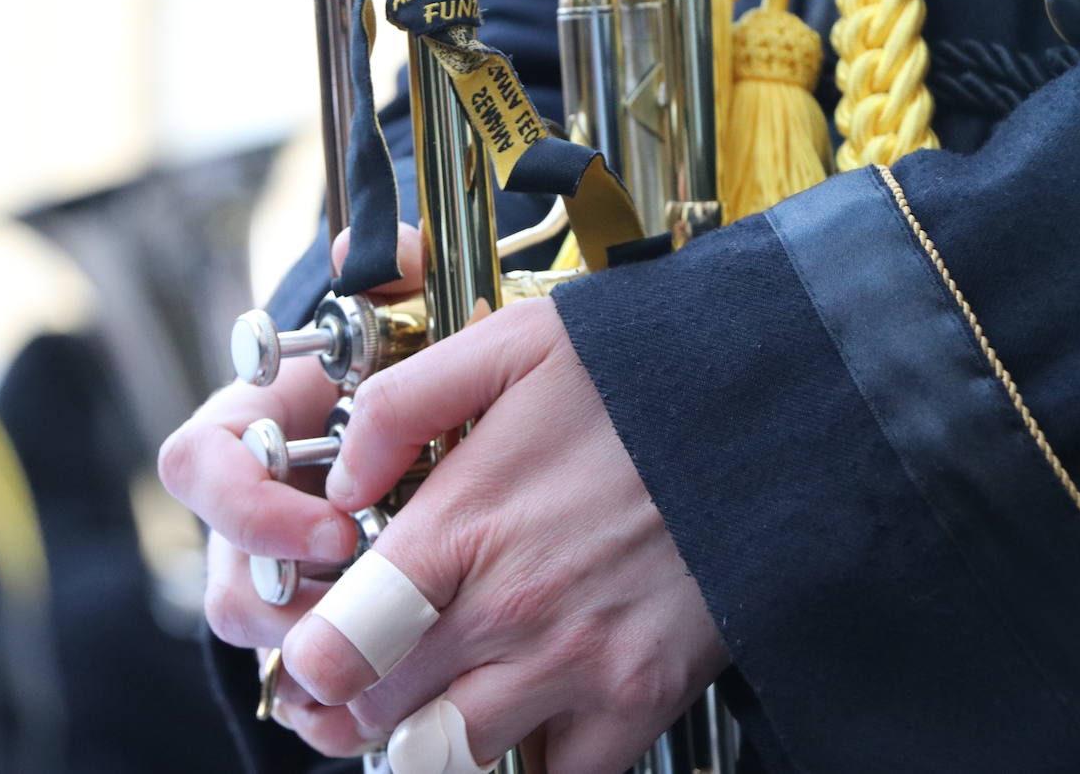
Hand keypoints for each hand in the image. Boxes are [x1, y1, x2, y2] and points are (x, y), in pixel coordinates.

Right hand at [158, 224, 425, 756]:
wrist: (428, 433)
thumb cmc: (406, 372)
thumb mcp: (411, 314)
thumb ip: (391, 271)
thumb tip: (353, 247)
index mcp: (250, 429)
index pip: (198, 463)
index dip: (248, 504)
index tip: (333, 528)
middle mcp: (247, 505)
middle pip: (221, 570)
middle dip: (286, 599)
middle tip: (366, 603)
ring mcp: (271, 565)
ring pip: (254, 631)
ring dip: (313, 645)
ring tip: (388, 648)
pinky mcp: (308, 614)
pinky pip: (295, 667)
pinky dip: (331, 690)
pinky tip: (387, 695)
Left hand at [279, 292, 730, 772]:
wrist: (775, 409)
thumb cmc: (640, 374)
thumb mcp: (510, 346)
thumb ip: (401, 406)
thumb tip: (341, 484)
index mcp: (464, 526)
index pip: (338, 648)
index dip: (305, 664)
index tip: (310, 654)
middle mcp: (512, 610)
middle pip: (382, 717)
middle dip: (350, 710)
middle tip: (358, 684)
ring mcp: (579, 664)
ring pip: (454, 762)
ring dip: (425, 746)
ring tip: (429, 708)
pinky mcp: (640, 698)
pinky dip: (526, 762)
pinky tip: (521, 720)